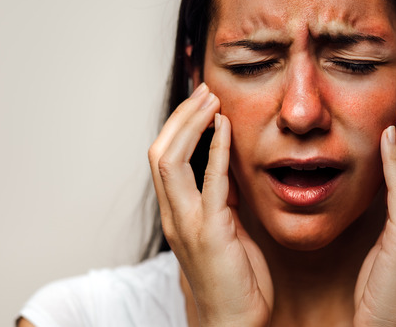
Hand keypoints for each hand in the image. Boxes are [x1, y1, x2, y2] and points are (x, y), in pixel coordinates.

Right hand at [148, 83, 272, 326]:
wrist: (236, 322)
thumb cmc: (236, 279)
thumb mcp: (227, 227)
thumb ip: (222, 196)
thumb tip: (226, 163)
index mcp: (176, 214)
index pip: (164, 160)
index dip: (178, 127)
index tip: (200, 102)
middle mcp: (174, 216)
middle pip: (159, 153)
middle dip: (181, 117)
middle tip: (205, 92)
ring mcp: (187, 224)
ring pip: (170, 161)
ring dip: (191, 124)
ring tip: (210, 100)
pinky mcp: (210, 232)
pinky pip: (208, 182)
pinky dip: (214, 149)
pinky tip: (224, 126)